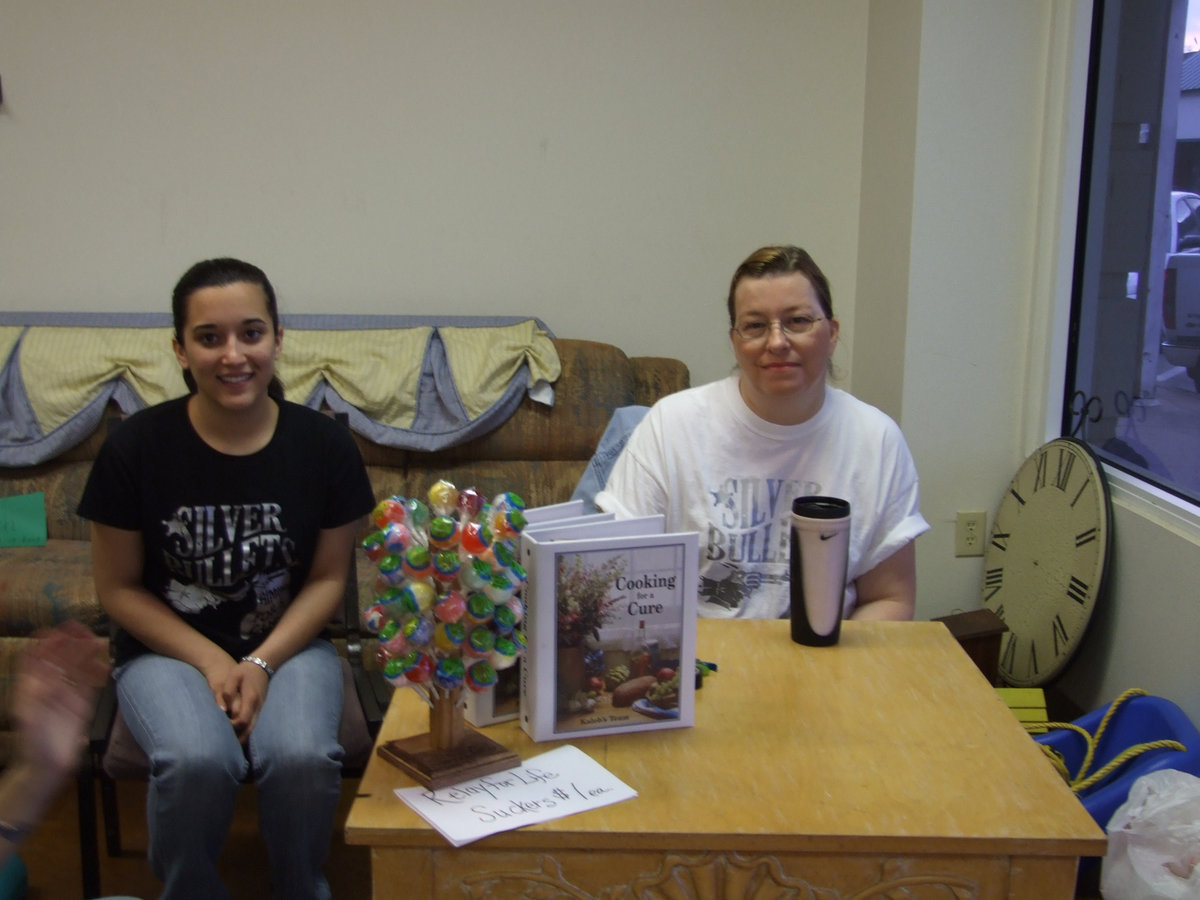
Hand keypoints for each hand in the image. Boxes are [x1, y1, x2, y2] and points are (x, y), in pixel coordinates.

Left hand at [13, 621, 109, 778]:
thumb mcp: (29, 717)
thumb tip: (48, 674)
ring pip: (77, 668)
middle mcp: (50, 687)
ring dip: (85, 654)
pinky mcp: (82, 706)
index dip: (46, 643)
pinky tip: (104, 665)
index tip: (57, 630)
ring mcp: (67, 695)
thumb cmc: (33, 744)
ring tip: (96, 642)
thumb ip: (37, 695)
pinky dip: (97, 673)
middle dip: (70, 643)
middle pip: (60, 659)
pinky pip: (91, 684)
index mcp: (33, 687)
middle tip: (82, 630)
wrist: (46, 769)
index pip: (37, 658)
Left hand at [220, 661, 268, 743]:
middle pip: (249, 728)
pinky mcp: (260, 708)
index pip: (242, 720)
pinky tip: (238, 734)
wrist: (263, 665)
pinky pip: (254, 723)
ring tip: (231, 744)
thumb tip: (223, 709)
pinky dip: (246, 731)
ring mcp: (260, 708)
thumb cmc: (245, 670)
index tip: (221, 726)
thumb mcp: (234, 676)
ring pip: (253, 728)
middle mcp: (257, 706)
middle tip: (226, 745)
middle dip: (239, 738)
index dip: (232, 726)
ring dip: (243, 736)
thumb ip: (227, 692)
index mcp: (250, 699)